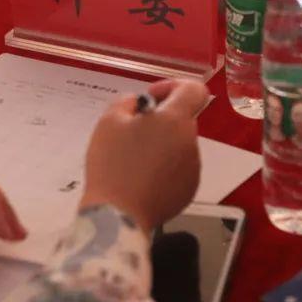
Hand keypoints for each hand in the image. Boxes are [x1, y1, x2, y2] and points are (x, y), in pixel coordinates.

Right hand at [80, 79, 208, 233]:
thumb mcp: (108, 121)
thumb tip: (141, 104)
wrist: (117, 215)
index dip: (172, 85)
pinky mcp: (189, 189)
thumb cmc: (111, 164)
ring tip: (133, 158)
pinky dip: (163, 165)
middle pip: (182, 119)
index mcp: (174, 121)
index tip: (151, 97)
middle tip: (132, 131)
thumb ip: (127, 102)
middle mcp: (190, 142)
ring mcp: (193, 168)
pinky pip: (178, 167)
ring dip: (161, 143)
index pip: (193, 90)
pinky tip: (141, 177)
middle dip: (160, 119)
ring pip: (179, 144)